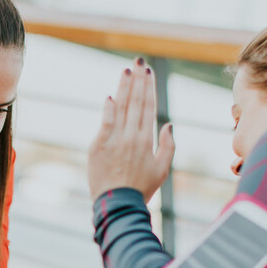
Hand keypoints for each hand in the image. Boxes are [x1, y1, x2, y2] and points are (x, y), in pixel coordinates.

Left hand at [87, 58, 175, 201]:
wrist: (118, 205)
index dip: (148, 88)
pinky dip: (108, 109)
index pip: (149, 107)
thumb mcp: (162, 170)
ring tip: (126, 71)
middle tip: (139, 62)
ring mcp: (115, 140)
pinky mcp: (98, 146)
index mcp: (148, 140)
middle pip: (136, 102)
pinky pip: (105, 122)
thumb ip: (167, 146)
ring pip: (121, 108)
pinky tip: (111, 96)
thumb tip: (168, 124)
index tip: (148, 73)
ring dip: (124, 88)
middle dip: (138, 80)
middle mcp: (132, 136)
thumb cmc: (141, 189)